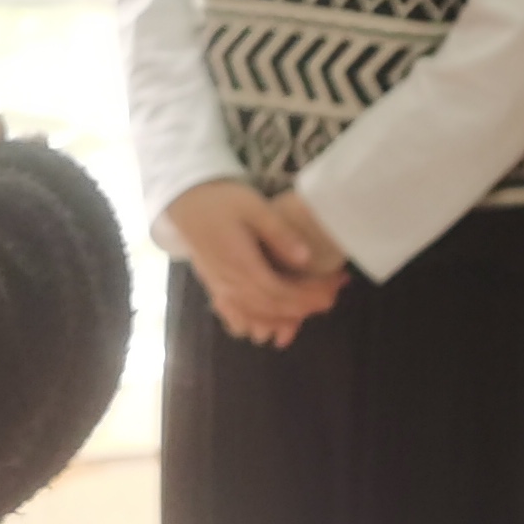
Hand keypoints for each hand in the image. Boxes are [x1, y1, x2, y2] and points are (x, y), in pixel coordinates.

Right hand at [166, 180, 348, 350]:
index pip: (282, 292)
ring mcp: (222, 292)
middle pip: (274, 308)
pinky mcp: (218, 291)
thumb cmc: (223, 202)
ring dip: (288, 316)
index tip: (335, 287)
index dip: (310, 296)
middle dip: (307, 305)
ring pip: (258, 318)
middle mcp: (231, 286)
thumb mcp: (254, 208)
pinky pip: (240, 318)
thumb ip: (279, 233)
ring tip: (314, 302)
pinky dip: (262, 322)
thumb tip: (306, 258)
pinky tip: (280, 319)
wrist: (187, 205)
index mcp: (242, 265)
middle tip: (334, 292)